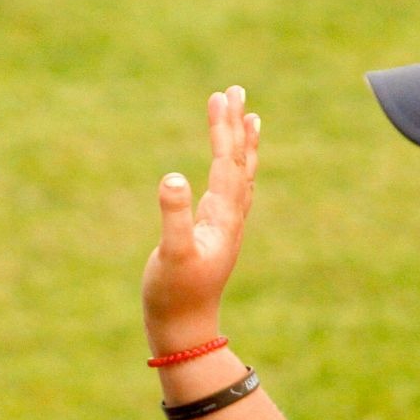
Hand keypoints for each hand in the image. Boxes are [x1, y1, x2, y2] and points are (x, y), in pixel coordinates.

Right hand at [143, 86, 260, 353]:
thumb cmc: (173, 293)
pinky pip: (232, 192)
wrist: (185, 329)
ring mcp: (226, 226)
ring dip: (242, 144)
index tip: (220, 97)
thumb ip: (173, 216)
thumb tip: (172, 176)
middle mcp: (230, 217)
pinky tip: (234, 166)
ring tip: (249, 117)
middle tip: (235, 90)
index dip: (223, 128)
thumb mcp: (170, 254)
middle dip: (236, 125)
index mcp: (222, 216)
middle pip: (239, 161)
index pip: (226, 161)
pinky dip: (237, 170)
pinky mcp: (216, 235)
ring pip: (240, 175)